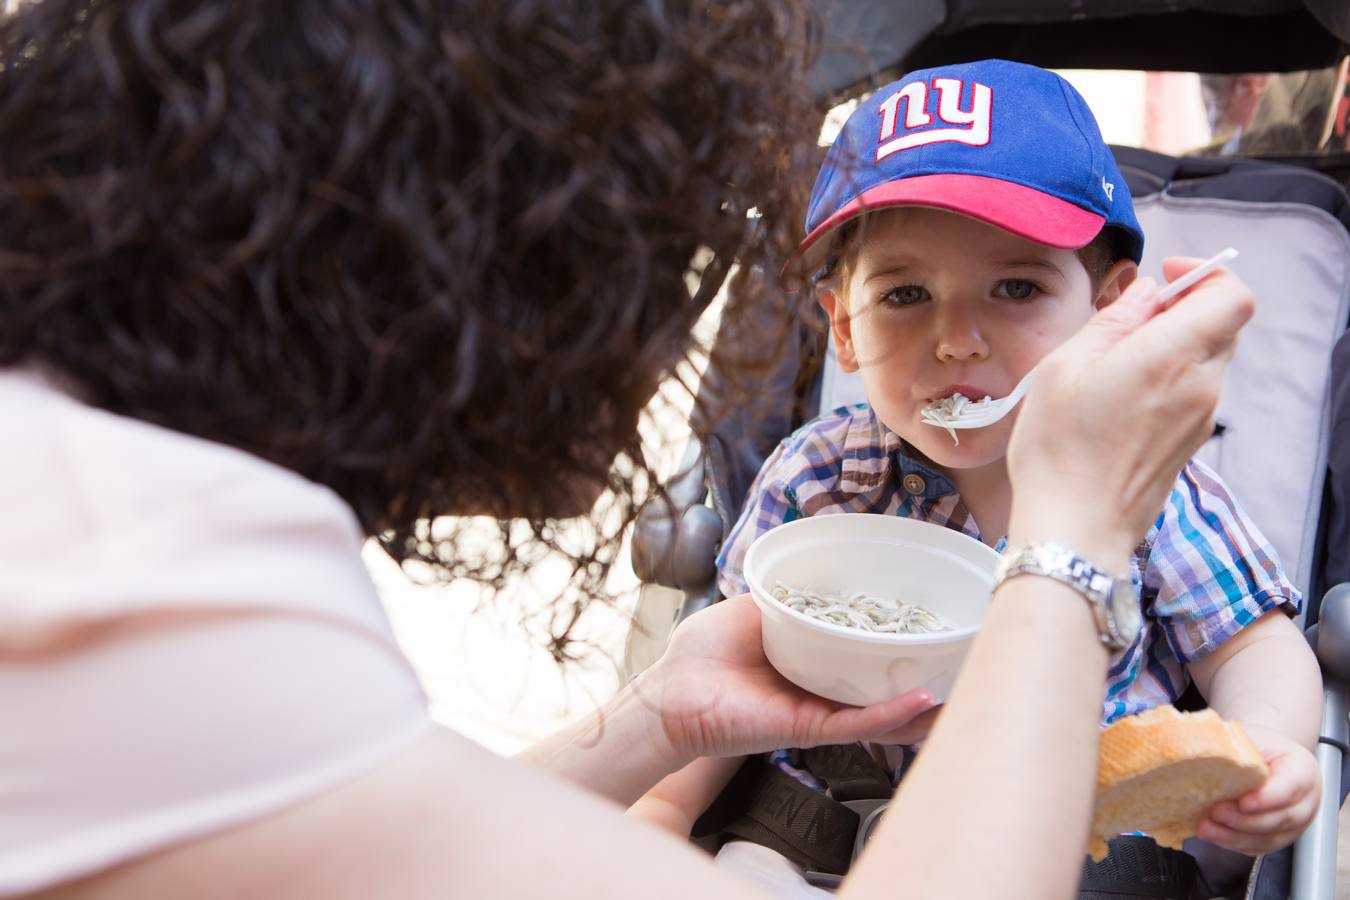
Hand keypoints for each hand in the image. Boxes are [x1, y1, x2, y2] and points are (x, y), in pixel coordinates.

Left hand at [637, 594, 940, 760]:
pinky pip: (857, 722)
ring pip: (882, 710)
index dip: (898, 636)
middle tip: (965, 659)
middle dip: (926, 675)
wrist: (669, 693)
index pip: (864, 646)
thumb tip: (818, 571)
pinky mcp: (807, 727)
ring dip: (924, 704)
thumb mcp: (752, 608)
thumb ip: (787, 595)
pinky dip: (890, 714)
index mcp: (811, 655)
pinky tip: (922, 704)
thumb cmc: (701, 653)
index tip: (933, 620)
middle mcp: (821, 683)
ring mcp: (818, 708)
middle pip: (885, 683)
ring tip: (964, 690)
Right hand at [1007, 259, 1253, 564]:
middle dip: (1184, 308)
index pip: (1232, 297)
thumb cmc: (1059, 449)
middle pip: (1222, 325)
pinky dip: (1169, 376)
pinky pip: (1194, 390)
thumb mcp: (1065, 366)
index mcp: (1171, 357)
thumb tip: (1144, 294)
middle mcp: (1200, 386)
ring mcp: (1200, 417)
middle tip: (1131, 317)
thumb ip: (1113, 321)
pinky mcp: (1190, 442)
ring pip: (1208, 358)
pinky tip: (1121, 394)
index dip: (1205, 276)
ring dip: (1174, 344)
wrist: (1074, 527)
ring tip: (1116, 360)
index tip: (1166, 277)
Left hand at [1196, 728, 1321, 855]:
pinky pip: (1257, 847)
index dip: (1267, 799)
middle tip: (1217, 812)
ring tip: (1206, 827)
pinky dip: (1232, 843)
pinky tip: (1212, 834)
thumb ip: (1238, 747)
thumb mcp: (1253, 738)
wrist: (1268, 757)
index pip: (1290, 788)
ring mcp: (1293, 825)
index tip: (1243, 802)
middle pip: (1280, 819)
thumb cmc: (1261, 747)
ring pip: (1269, 838)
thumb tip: (1201, 748)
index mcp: (1302, 771)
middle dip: (1245, 820)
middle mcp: (1304, 802)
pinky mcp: (1276, 837)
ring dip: (1234, 836)